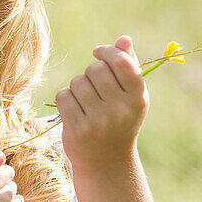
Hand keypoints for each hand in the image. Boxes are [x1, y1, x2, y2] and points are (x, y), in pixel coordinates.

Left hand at [54, 35, 147, 172]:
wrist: (107, 163)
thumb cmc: (119, 122)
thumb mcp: (130, 97)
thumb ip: (128, 66)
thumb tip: (123, 39)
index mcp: (138, 98)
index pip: (121, 61)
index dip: (107, 52)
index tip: (98, 53)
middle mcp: (121, 109)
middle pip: (95, 69)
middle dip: (90, 73)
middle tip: (94, 89)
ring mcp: (99, 121)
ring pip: (77, 82)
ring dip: (77, 88)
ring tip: (86, 103)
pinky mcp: (78, 129)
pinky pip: (63, 96)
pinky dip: (65, 100)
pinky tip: (74, 112)